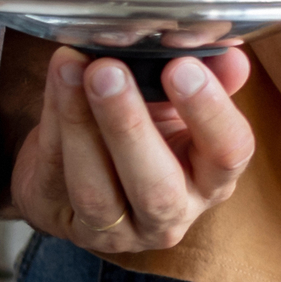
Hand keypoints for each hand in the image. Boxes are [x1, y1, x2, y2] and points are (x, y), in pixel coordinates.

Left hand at [7, 48, 257, 254]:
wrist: (88, 171)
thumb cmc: (148, 132)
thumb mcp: (181, 104)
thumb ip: (208, 76)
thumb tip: (227, 52)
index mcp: (211, 179)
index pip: (228, 154)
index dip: (209, 113)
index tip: (182, 67)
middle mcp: (171, 214)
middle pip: (157, 188)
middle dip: (129, 126)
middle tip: (107, 71)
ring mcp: (116, 229)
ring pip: (96, 192)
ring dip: (80, 126)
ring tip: (71, 69)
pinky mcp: (64, 222)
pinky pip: (54, 175)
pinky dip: (52, 124)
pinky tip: (55, 82)